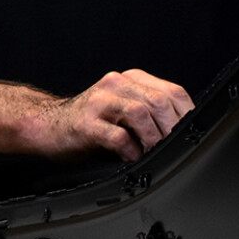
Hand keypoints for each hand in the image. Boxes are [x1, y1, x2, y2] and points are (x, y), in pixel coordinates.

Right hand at [31, 69, 193, 162]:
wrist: (46, 125)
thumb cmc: (89, 123)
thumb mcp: (123, 112)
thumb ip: (150, 115)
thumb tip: (183, 134)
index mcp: (130, 80)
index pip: (172, 91)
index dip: (187, 115)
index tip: (192, 135)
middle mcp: (115, 85)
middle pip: (158, 101)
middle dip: (173, 129)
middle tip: (176, 150)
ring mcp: (99, 102)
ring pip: (140, 113)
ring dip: (153, 139)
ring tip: (154, 154)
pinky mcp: (85, 123)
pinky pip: (116, 136)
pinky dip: (130, 150)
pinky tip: (131, 158)